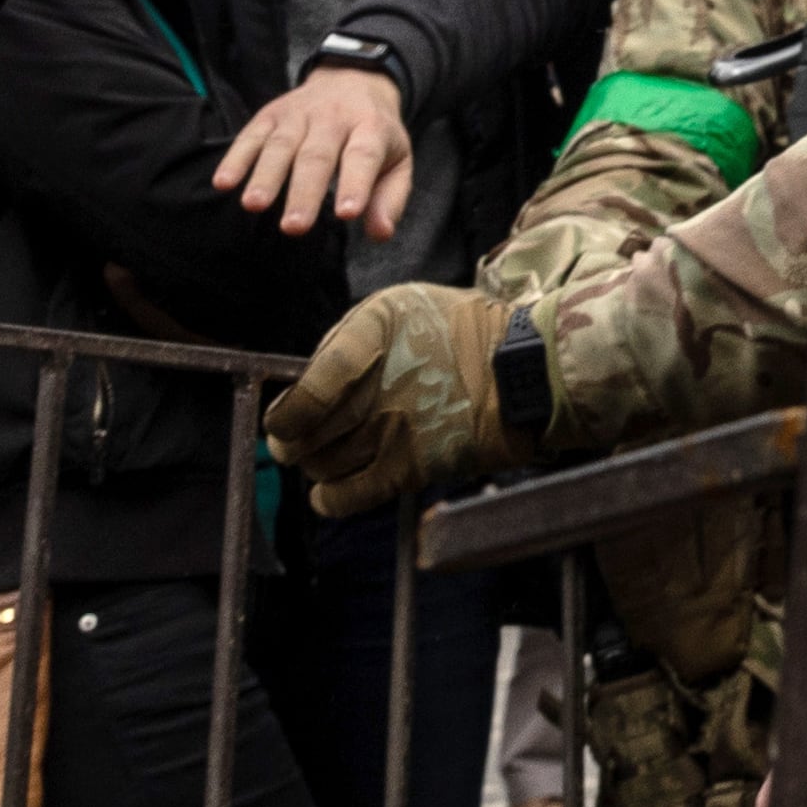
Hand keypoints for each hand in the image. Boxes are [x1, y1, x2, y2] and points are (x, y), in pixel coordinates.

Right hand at [217, 65, 416, 239]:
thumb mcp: (398, 162)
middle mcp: (333, 118)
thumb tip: (380, 233)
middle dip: (304, 192)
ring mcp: (299, 114)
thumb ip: (390, 200)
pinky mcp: (270, 114)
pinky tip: (224, 182)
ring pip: (281, 145)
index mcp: (371, 128)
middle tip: (295, 227)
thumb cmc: (376, 134)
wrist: (354, 78)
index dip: (356, 184)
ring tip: (255, 205)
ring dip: (266, 176)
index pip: (363, 157)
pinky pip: (250, 136)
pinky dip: (236, 158)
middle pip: (317, 156)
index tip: (347, 213)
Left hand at [266, 284, 518, 516]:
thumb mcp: (403, 308)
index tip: (282, 421)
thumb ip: (350, 342)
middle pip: (305, 433)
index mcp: (373, 329)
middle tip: (293, 442)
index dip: (286, 414)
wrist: (524, 370)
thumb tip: (303, 386)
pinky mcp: (411, 466)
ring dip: (317, 463)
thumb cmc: (462, 334)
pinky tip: (330, 491)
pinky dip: (329, 498)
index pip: (307, 388)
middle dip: (292, 441)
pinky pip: (346, 496)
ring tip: (328, 455)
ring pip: (321, 464)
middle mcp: (379, 380)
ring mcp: (395, 426)